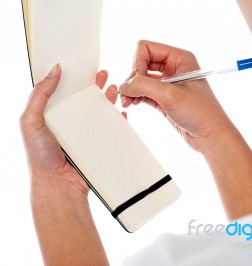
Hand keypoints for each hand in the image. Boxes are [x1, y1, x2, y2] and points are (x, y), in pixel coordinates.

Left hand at [20, 64, 117, 195]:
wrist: (58, 183)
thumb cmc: (40, 155)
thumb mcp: (30, 121)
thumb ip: (39, 95)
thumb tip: (54, 71)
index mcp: (51, 114)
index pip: (63, 90)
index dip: (73, 77)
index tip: (82, 66)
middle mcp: (68, 121)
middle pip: (84, 97)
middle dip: (94, 84)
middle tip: (102, 73)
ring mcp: (83, 132)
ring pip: (99, 110)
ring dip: (107, 98)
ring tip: (114, 87)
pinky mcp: (96, 142)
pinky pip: (109, 127)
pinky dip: (117, 118)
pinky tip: (121, 111)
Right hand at [119, 40, 234, 152]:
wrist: (210, 136)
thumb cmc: (201, 113)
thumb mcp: (170, 95)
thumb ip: (144, 86)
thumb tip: (124, 85)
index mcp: (180, 58)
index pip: (146, 48)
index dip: (137, 63)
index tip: (137, 81)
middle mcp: (174, 67)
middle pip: (141, 62)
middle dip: (132, 77)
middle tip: (128, 94)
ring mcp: (168, 83)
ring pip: (141, 78)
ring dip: (132, 88)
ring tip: (127, 102)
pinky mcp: (164, 98)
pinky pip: (144, 91)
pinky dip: (136, 96)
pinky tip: (133, 104)